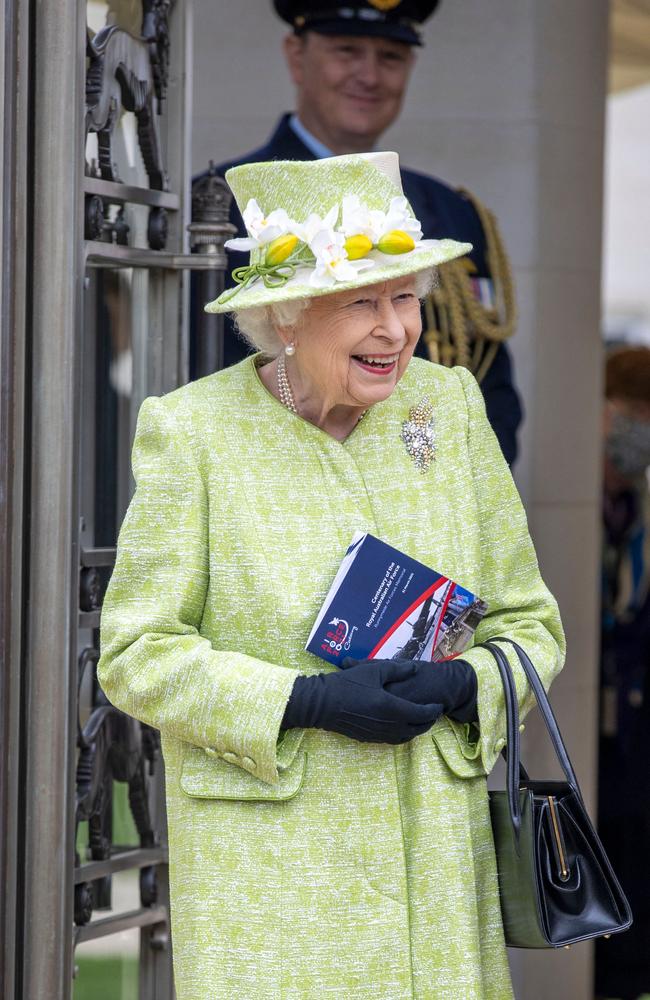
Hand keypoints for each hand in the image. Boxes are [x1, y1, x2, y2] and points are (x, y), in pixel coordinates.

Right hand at [282, 659, 443, 743]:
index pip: (422, 713)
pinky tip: (401, 727)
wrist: (322, 704)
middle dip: (428, 722)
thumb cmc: (348, 684)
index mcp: (392, 707)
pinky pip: (393, 740)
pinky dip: (403, 735)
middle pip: (417, 729)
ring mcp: (378, 734)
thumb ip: (397, 669)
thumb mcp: (373, 671)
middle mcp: (389, 725)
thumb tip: (415, 668)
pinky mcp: (369, 738)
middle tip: (434, 713)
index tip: (440, 705)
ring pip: (405, 737)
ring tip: (421, 721)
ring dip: (417, 730)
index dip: (433, 710)